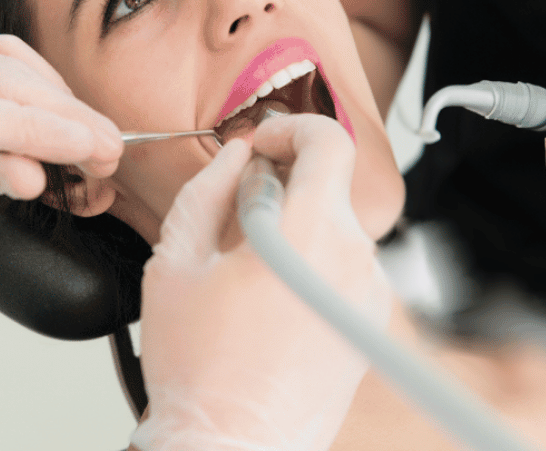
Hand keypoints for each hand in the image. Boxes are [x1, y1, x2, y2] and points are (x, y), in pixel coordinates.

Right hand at [133, 114, 389, 450]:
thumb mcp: (175, 264)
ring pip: (333, 226)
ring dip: (293, 226)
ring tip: (245, 270)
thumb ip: (207, 192)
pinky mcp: (370, 321)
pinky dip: (310, 262)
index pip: (328, 141)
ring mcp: (369, 293)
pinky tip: (268, 300)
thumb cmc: (200, 371)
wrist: (234, 448)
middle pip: (328, 185)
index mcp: (308, 233)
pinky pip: (343, 265)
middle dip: (281, 183)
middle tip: (234, 212)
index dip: (289, 128)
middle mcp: (353, 258)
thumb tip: (233, 158)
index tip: (260, 144)